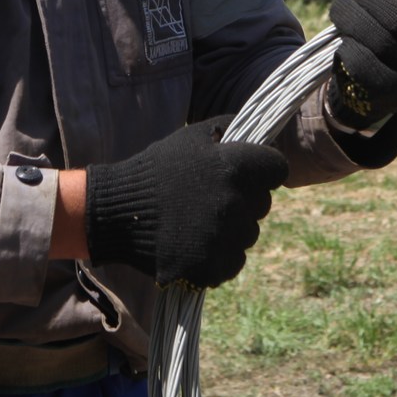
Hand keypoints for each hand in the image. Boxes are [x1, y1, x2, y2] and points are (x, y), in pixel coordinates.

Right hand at [84, 119, 288, 287]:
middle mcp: (235, 202)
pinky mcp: (211, 267)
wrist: (118, 212)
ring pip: (249, 234)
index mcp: (235, 166)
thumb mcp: (193, 136)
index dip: (264, 170)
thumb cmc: (158, 168)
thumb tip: (263, 137)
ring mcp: (223, 238)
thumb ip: (231, 129)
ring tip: (199, 220)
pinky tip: (196, 242)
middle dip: (245, 200)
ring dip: (232, 229)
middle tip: (211, 197)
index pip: (278, 169)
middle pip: (262, 204)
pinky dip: (219, 256)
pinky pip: (233, 262)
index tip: (247, 173)